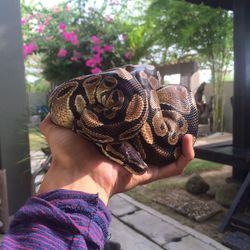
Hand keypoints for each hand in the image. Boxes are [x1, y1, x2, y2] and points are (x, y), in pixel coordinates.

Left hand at [38, 115, 194, 204]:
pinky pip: (173, 167)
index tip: (151, 101)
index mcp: (115, 140)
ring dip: (181, 141)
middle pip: (152, 139)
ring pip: (168, 152)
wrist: (74, 176)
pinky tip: (190, 141)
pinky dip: (185, 157)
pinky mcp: (148, 173)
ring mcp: (141, 163)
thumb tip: (52, 108)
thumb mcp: (59, 130)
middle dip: (165, 126)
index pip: (133, 127)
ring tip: (188, 126)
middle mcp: (130, 151)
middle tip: (174, 111)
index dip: (143, 116)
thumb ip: (54, 119)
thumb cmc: (68, 153)